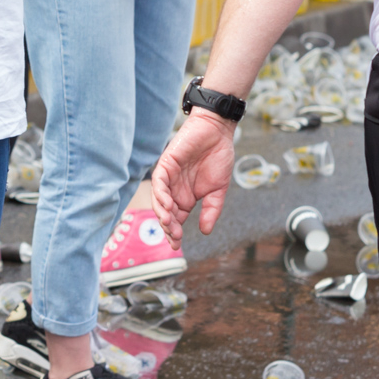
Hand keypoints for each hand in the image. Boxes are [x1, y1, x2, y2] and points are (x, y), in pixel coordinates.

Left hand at [151, 109, 236, 248]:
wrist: (218, 132)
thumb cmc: (219, 158)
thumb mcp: (218, 190)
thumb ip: (211, 210)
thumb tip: (205, 232)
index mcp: (186, 197)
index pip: (176, 219)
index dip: (174, 233)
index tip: (177, 246)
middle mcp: (175, 189)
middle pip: (166, 212)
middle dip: (168, 227)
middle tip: (174, 238)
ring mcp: (169, 177)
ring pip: (159, 199)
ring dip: (162, 213)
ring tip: (169, 225)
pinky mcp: (166, 163)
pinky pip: (159, 182)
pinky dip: (161, 194)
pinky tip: (168, 205)